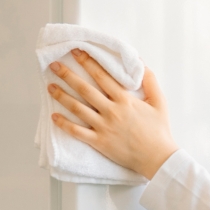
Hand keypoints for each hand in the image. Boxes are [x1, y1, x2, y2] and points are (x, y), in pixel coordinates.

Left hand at [48, 50, 178, 179]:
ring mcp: (104, 127)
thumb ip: (150, 81)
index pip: (102, 77)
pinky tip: (54, 117)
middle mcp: (112, 111)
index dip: (88, 63)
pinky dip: (65, 124)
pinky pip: (78, 132)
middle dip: (68, 75)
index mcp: (125, 100)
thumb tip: (141, 62)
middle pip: (85, 89)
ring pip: (78, 108)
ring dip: (62, 96)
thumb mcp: (159, 102)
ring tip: (50, 86)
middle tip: (55, 65)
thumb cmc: (159, 130)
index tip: (76, 52)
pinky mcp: (99, 142)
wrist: (157, 157)